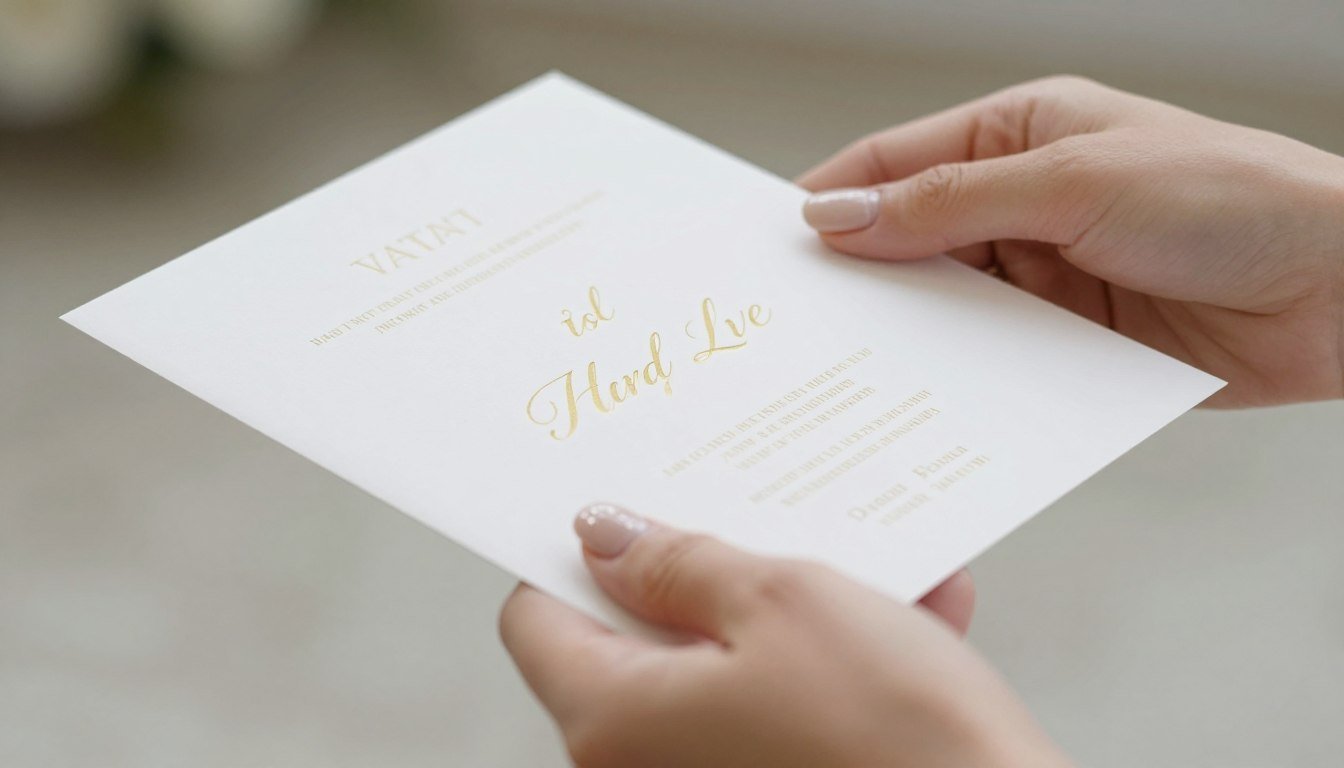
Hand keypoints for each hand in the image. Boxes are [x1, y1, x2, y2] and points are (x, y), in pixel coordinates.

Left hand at [500, 504, 1069, 767]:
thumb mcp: (782, 603)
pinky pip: (783, 705)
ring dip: (789, 607)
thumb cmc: (894, 734)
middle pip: (634, 638)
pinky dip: (833, 660)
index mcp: (615, 721)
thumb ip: (679, 562)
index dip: (573, 551)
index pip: (537, 618)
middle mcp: (645, 767)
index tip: (626, 501)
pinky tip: (910, 613)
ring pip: (722, 664)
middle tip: (754, 512)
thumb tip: (605, 535)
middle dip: (703, 567)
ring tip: (863, 560)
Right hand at [799, 76, 1343, 407]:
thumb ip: (951, 203)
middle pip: (909, 238)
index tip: (776, 247)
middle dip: (859, 276)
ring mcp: (1042, 273)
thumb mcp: (1075, 182)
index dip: (832, 200)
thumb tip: (843, 218)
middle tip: (797, 320)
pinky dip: (956, 375)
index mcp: (1019, 134)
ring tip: (849, 365)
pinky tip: (924, 395)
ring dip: (907, 332)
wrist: (1340, 290)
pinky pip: (988, 356)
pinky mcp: (1063, 339)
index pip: (896, 162)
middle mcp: (1022, 201)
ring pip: (943, 304)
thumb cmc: (1231, 198)